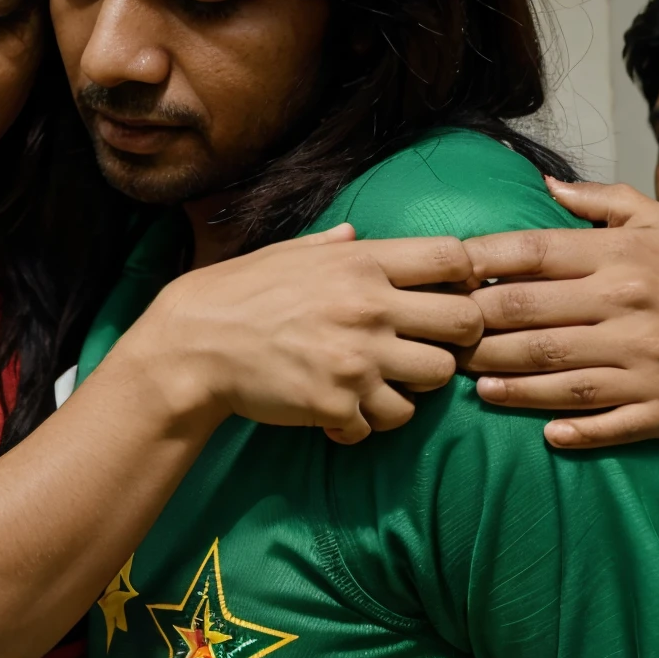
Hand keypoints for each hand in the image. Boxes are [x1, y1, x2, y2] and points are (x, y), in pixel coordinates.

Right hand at [139, 226, 482, 444]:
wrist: (191, 348)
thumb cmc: (235, 294)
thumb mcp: (284, 254)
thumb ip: (330, 246)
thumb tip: (354, 235)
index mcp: (359, 263)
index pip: (453, 258)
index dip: (467, 276)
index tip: (454, 292)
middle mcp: (368, 308)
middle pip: (466, 324)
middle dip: (458, 338)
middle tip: (430, 346)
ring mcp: (356, 360)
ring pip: (436, 380)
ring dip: (415, 385)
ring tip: (383, 385)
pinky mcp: (338, 404)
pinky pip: (384, 422)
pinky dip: (367, 422)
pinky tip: (342, 412)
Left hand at [462, 179, 658, 450]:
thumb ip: (605, 201)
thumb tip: (546, 181)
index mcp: (625, 257)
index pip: (535, 252)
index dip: (480, 262)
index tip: (446, 273)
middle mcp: (631, 306)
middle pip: (530, 316)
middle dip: (476, 325)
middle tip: (442, 332)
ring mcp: (646, 362)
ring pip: (554, 371)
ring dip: (502, 376)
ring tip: (465, 376)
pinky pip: (604, 421)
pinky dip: (571, 428)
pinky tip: (540, 431)